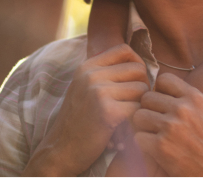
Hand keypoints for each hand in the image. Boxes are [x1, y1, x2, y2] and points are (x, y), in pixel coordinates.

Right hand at [24, 44, 149, 176]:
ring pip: (142, 88)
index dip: (136, 61)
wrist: (60, 152)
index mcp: (87, 66)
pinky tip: (125, 127)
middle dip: (143, 85)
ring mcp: (99, 92)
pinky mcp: (107, 112)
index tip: (135, 78)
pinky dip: (136, 119)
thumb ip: (106, 72)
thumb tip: (139, 63)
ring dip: (140, 104)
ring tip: (128, 115)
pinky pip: (138, 108)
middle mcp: (92, 75)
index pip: (124, 49)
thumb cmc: (79, 120)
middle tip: (135, 101)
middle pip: (138, 69)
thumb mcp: (85, 87)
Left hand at [133, 73, 202, 176]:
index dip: (159, 91)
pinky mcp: (161, 146)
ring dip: (143, 127)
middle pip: (147, 97)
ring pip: (139, 116)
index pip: (164, 79)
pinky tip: (152, 149)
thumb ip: (188, 100)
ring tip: (152, 135)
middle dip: (149, 109)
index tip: (161, 102)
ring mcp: (171, 126)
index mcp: (195, 96)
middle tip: (155, 123)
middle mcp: (182, 107)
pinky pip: (138, 137)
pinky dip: (142, 145)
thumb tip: (165, 92)